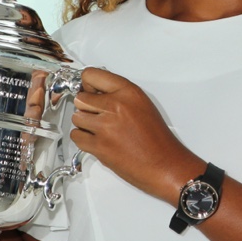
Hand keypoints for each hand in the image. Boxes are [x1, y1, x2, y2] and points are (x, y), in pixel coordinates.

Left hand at [70, 67, 201, 202]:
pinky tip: (97, 140)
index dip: (87, 85)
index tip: (88, 90)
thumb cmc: (158, 139)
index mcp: (129, 92)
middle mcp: (116, 105)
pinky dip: (83, 139)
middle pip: (81, 98)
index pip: (91, 75)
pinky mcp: (99, 146)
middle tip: (97, 114)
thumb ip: (120, 96)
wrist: (164, 164)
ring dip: (85, 124)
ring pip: (77, 117)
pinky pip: (76, 136)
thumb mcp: (143, 105)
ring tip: (100, 130)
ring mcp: (106, 126)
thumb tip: (97, 93)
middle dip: (86, 107)